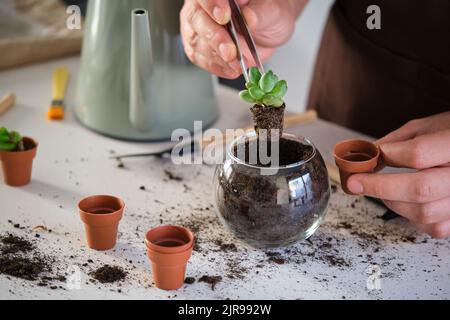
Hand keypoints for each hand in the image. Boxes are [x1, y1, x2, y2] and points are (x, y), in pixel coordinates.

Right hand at [180, 0, 306, 78]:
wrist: (267, 32)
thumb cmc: (267, 15)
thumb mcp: (272, 11)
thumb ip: (260, 14)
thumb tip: (248, 17)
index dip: (212, 4)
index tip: (224, 16)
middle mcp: (202, 8)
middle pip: (196, 20)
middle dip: (215, 38)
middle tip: (230, 51)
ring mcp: (198, 28)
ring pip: (196, 42)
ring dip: (217, 57)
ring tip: (236, 64)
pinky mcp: (198, 49)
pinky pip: (201, 59)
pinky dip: (217, 67)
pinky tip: (231, 69)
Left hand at [347, 112, 449, 237]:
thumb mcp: (429, 126)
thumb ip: (397, 141)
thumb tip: (366, 155)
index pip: (419, 154)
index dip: (389, 156)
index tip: (368, 157)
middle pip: (420, 189)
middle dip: (380, 187)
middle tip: (355, 183)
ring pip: (425, 212)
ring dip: (393, 202)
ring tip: (380, 189)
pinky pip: (433, 226)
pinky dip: (411, 216)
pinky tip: (404, 202)